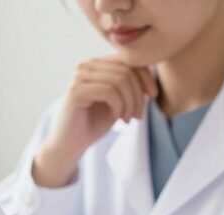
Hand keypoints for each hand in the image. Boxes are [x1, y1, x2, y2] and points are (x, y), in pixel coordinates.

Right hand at [32, 57, 157, 187]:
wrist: (70, 145)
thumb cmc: (94, 123)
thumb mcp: (118, 100)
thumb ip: (130, 83)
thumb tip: (153, 69)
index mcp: (96, 64)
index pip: (129, 60)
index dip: (146, 77)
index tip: (152, 97)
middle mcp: (86, 65)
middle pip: (126, 70)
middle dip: (138, 95)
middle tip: (137, 116)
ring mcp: (79, 77)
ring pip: (120, 80)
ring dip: (130, 103)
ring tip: (127, 119)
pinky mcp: (75, 91)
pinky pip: (109, 91)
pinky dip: (119, 106)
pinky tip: (116, 118)